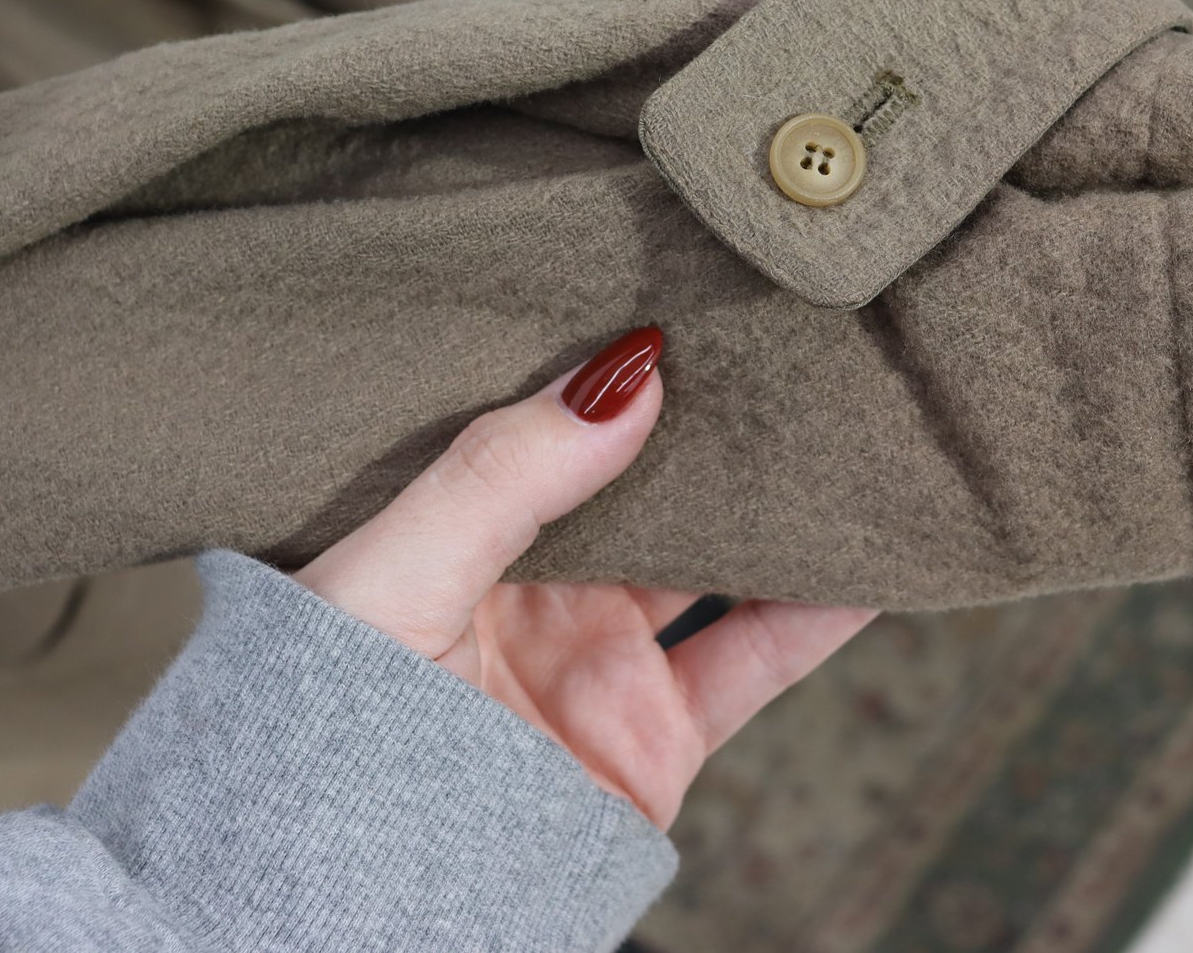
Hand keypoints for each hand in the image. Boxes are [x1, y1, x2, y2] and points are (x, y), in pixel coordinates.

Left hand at [294, 326, 875, 828]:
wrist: (348, 898)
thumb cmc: (323, 730)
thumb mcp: (391, 573)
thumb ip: (500, 475)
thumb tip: (624, 377)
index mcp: (455, 530)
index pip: (549, 425)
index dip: (609, 368)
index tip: (680, 299)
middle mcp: (535, 588)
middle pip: (645, 484)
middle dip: (706, 423)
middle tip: (776, 342)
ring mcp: (601, 660)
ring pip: (714, 561)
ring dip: (777, 507)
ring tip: (843, 429)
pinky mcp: (657, 734)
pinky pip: (755, 657)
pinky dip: (820, 611)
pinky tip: (869, 557)